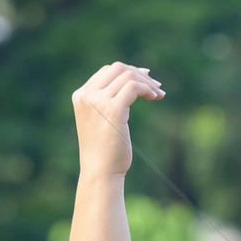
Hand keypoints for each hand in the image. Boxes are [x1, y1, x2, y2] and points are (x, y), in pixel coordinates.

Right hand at [71, 61, 164, 176]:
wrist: (100, 171)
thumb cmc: (105, 151)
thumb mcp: (102, 121)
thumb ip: (109, 102)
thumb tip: (132, 85)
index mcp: (80, 96)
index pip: (107, 72)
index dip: (129, 72)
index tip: (146, 79)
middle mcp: (86, 95)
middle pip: (117, 68)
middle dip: (139, 74)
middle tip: (156, 86)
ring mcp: (97, 101)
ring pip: (127, 76)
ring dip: (147, 83)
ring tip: (159, 94)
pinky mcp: (112, 110)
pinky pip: (134, 87)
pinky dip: (147, 89)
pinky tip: (155, 97)